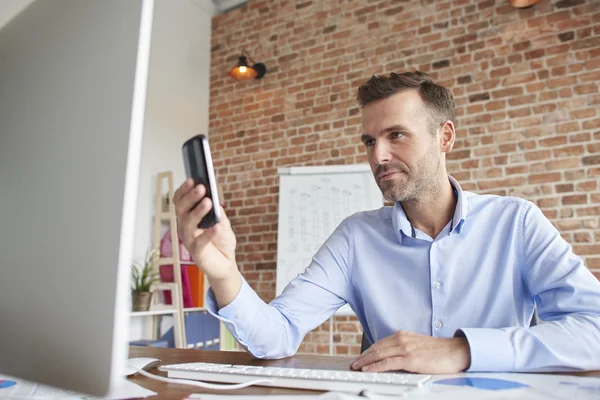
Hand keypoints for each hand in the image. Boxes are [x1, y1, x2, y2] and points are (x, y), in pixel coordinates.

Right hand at [173, 179, 237, 282]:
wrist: (225, 263)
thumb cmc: (221, 241)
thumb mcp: (223, 223)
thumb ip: (217, 212)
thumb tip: (213, 200)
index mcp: (188, 217)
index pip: (180, 201)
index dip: (184, 190)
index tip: (192, 179)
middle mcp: (185, 227)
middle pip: (182, 210)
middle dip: (190, 197)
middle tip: (201, 187)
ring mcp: (189, 240)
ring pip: (188, 224)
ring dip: (198, 212)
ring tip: (208, 202)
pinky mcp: (197, 253)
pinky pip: (200, 242)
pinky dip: (207, 234)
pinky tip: (215, 227)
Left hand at [350, 330, 470, 373]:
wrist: (455, 351)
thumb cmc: (439, 351)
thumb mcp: (418, 345)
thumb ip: (405, 348)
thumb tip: (394, 357)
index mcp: (403, 335)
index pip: (380, 343)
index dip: (368, 351)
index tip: (361, 357)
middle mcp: (402, 339)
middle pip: (377, 348)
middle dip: (363, 356)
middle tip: (354, 363)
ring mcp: (405, 349)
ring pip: (379, 354)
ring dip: (365, 361)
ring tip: (356, 367)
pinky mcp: (410, 359)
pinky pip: (388, 363)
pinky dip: (375, 366)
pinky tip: (368, 370)